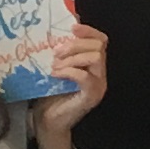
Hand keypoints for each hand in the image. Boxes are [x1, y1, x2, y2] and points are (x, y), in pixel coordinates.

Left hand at [32, 24, 112, 148]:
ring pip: (95, 58)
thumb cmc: (50, 94)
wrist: (48, 120)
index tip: (71, 28)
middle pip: (98, 47)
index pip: (101, 40)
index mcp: (93, 64)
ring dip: (72, 58)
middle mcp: (100, 73)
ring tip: (55, 65)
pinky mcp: (91, 96)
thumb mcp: (56, 67)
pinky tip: (56, 74)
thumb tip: (55, 29)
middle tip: (56, 53)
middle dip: (76, 45)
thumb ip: (61, 52)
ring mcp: (98, 85)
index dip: (89, 31)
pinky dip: (68, 71)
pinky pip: (85, 76)